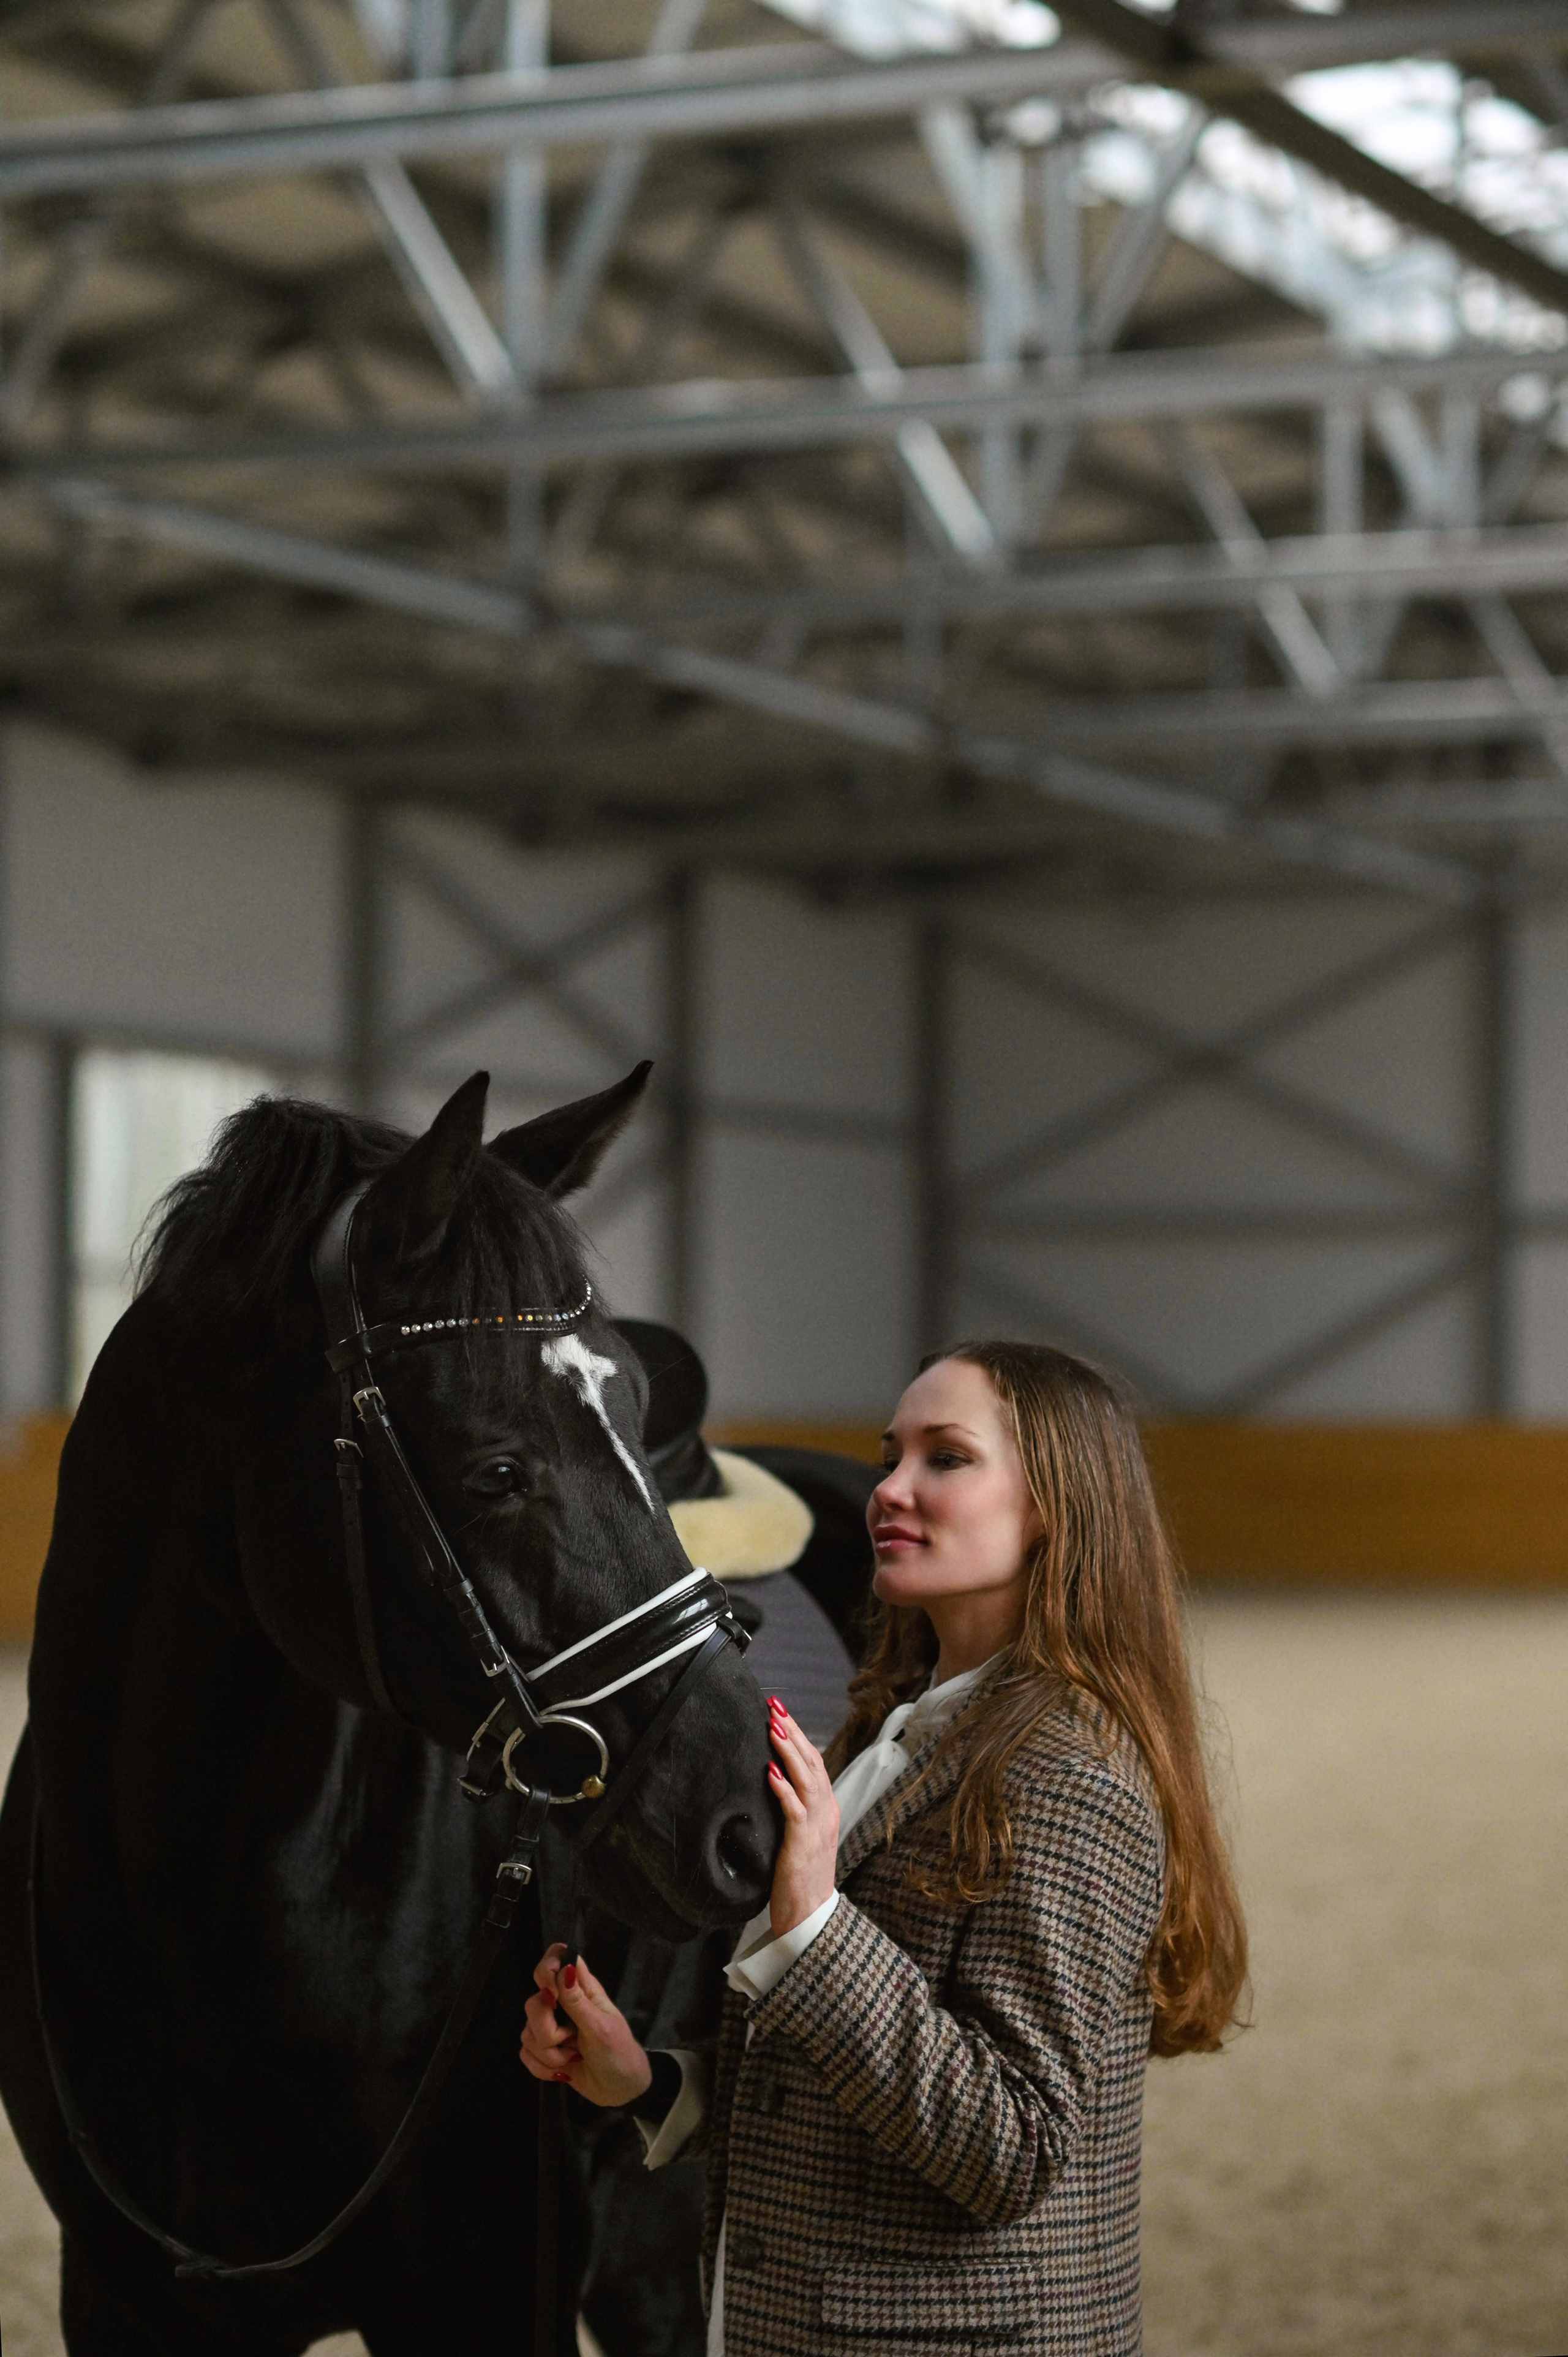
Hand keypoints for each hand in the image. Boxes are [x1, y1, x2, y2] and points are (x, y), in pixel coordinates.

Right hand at [519, 1944, 651, 2108]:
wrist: (620, 2091)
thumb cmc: (619, 2055)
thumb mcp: (601, 2029)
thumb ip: (578, 2002)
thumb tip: (565, 1968)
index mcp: (583, 1990)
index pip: (557, 1959)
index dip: (547, 1969)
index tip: (551, 1995)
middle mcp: (564, 2004)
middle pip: (533, 2002)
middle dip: (547, 2030)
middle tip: (570, 2039)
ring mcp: (552, 2028)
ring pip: (527, 2032)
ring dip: (550, 2055)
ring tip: (573, 2059)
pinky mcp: (544, 2051)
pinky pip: (526, 2054)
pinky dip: (542, 2068)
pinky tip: (563, 2072)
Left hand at [766, 1698, 839, 1939]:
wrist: (810, 1919)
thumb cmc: (800, 1879)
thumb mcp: (799, 1837)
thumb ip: (792, 1810)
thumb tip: (771, 1781)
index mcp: (826, 1809)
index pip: (814, 1763)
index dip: (798, 1735)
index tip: (780, 1712)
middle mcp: (826, 1812)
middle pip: (812, 1762)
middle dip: (793, 1731)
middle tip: (774, 1705)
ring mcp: (818, 1827)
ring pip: (806, 1779)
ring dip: (788, 1750)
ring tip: (773, 1726)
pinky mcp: (803, 1844)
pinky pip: (794, 1809)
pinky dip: (783, 1787)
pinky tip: (769, 1770)